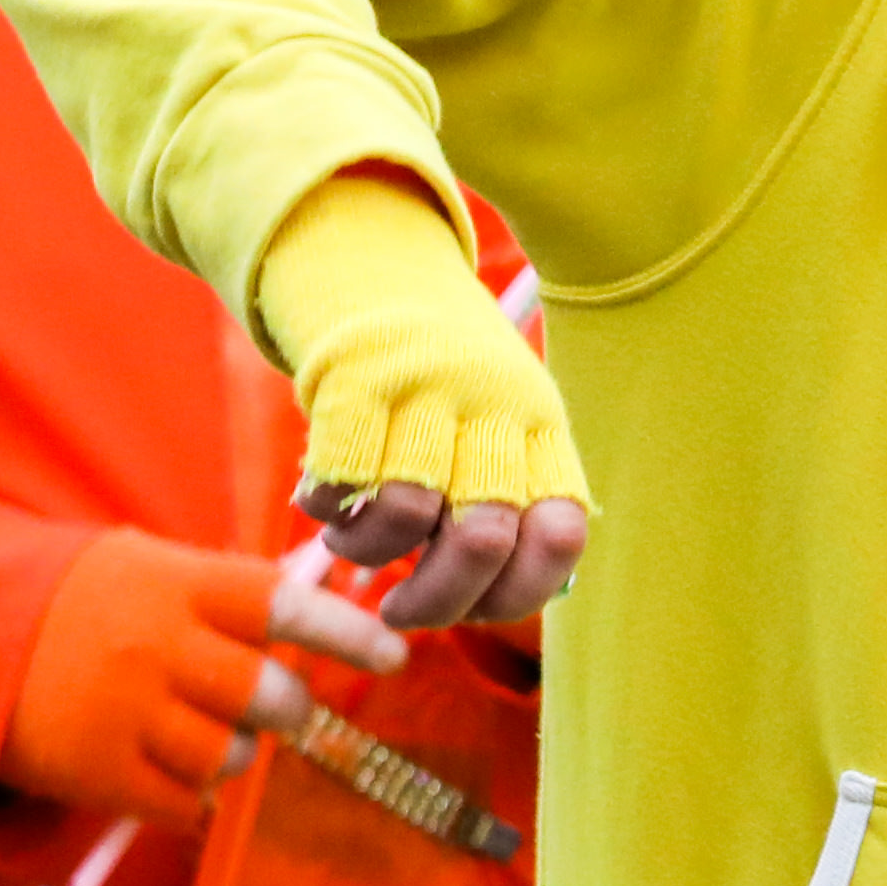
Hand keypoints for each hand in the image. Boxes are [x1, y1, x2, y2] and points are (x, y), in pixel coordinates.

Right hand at [9, 530, 406, 828]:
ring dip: (236, 754)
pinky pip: (187, 803)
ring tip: (200, 733)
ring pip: (234, 756)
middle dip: (285, 708)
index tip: (395, 653)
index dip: (347, 632)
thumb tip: (316, 603)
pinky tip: (167, 770)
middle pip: (270, 696)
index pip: (284, 607)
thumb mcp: (145, 566)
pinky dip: (193, 796)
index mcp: (179, 585)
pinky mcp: (102, 773)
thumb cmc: (77, 601)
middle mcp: (161, 647)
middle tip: (270, 702)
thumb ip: (222, 589)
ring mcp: (130, 713)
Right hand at [256, 170, 591, 631]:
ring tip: (358, 544)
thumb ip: (506, 512)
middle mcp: (495, 403)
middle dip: (439, 600)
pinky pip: (338, 482)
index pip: (560, 533)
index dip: (519, 593)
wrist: (379, 273)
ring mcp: (427, 385)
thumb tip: (489, 607)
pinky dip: (326, 512)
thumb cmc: (443, 391)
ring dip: (369, 553)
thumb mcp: (497, 432)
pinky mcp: (357, 375)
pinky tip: (329, 504)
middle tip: (403, 612)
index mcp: (541, 427)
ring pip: (404, 514)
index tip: (477, 611)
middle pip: (484, 538)